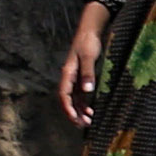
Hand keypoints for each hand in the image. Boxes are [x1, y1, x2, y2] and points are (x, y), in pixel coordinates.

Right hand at [58, 1, 112, 130]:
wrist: (90, 30)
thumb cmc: (88, 42)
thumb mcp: (88, 56)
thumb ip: (88, 73)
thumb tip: (87, 91)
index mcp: (67, 73)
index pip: (64, 95)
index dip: (68, 108)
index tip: (75, 119)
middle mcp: (69, 78)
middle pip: (67, 100)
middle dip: (74, 114)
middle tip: (83, 125)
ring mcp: (75, 79)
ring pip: (74, 99)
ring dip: (80, 111)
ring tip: (88, 122)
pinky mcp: (81, 77)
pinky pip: (80, 95)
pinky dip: (84, 104)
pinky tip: (91, 111)